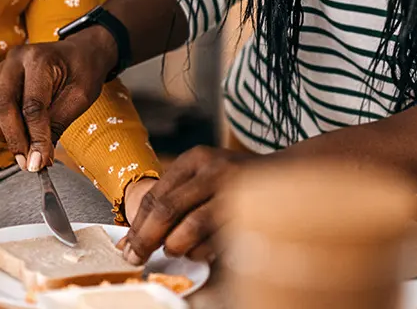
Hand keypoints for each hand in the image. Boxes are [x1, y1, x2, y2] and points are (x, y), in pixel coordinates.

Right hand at [0, 27, 117, 170]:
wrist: (80, 52)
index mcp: (40, 59)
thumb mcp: (81, 97)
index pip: (32, 105)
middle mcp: (15, 59)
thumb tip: (38, 159)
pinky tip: (16, 134)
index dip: (35, 137)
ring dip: (2, 133)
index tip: (40, 162)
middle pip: (1, 103)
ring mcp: (2, 67)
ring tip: (23, 148)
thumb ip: (57, 125)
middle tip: (28, 163)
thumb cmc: (83, 72)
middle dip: (14, 138)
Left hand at [120, 147, 257, 263]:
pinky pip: (217, 240)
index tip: (127, 246)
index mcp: (196, 158)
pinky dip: (202, 252)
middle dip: (147, 239)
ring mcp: (234, 190)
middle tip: (137, 258)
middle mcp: (214, 170)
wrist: (289, 177)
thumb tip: (133, 240)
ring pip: (192, 226)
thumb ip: (172, 201)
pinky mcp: (249, 213)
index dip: (137, 225)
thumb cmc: (238, 182)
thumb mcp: (204, 177)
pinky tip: (199, 252)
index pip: (156, 194)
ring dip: (177, 246)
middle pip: (168, 209)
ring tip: (176, 250)